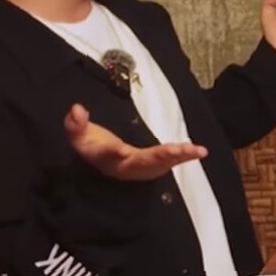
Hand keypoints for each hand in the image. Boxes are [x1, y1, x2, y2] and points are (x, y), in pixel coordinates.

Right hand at [64, 104, 206, 180]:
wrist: (105, 163)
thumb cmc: (93, 146)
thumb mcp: (79, 136)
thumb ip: (75, 124)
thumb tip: (76, 108)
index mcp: (106, 157)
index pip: (107, 154)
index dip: (111, 152)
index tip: (118, 150)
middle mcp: (126, 165)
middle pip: (142, 162)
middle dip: (158, 157)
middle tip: (175, 151)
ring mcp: (143, 166)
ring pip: (160, 163)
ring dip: (177, 157)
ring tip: (194, 150)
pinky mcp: (155, 164)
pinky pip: (170, 161)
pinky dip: (184, 156)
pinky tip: (199, 151)